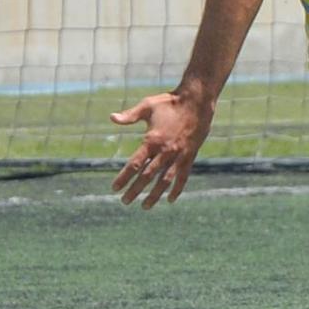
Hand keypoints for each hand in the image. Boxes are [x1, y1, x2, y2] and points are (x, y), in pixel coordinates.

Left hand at [110, 90, 214, 208]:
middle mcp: (165, 151)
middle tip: (124, 202)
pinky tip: (169, 200)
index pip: (135, 164)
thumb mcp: (147, 105)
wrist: (197, 101)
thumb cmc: (169, 102)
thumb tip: (111, 117)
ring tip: (145, 206)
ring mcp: (179, 155)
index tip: (114, 188)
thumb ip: (129, 115)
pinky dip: (176, 189)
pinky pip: (183, 177)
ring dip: (154, 195)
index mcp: (152, 140)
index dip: (123, 177)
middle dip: (135, 190)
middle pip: (147, 176)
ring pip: (165, 181)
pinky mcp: (190, 156)